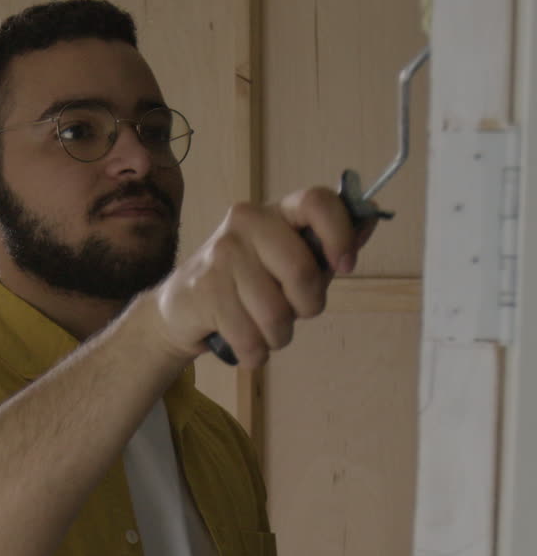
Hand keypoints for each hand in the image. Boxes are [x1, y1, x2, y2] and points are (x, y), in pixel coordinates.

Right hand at [150, 186, 374, 369]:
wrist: (182, 308)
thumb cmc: (248, 285)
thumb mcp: (290, 261)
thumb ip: (328, 246)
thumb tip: (372, 217)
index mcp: (277, 210)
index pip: (318, 201)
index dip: (340, 235)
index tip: (344, 266)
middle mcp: (246, 222)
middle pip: (302, 273)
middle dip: (307, 307)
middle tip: (292, 312)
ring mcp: (221, 254)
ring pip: (275, 315)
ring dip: (277, 337)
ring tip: (262, 329)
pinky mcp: (204, 290)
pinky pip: (249, 339)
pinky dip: (254, 353)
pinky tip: (242, 341)